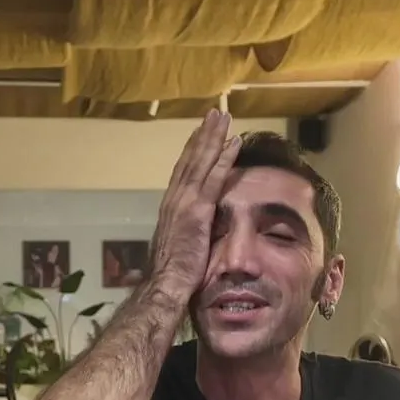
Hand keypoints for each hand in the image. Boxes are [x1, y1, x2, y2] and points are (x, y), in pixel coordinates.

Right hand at [148, 109, 239, 303]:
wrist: (165, 285)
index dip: (192, 151)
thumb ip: (186, 234)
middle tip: (213, 114)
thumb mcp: (179, 248)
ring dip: (213, 137)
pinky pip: (214, 178)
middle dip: (202, 135)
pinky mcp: (197, 210)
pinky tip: (234, 142)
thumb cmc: (172, 276)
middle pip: (190, 160)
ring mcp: (185, 202)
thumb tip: (194, 233)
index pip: (183, 173)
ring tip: (224, 117)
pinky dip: (224, 158)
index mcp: (170, 208)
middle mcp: (174, 199)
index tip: (200, 133)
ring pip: (201, 162)